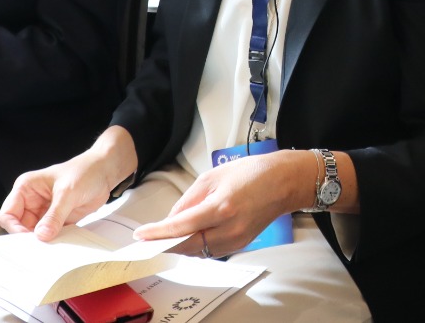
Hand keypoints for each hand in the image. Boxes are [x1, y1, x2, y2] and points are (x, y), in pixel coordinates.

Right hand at [0, 126, 137, 240]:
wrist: (105, 172)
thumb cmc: (85, 171)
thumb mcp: (68, 192)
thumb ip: (54, 215)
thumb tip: (41, 235)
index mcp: (26, 188)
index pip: (8, 214)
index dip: (15, 228)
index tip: (29, 238)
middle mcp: (31, 201)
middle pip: (19, 228)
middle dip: (28, 239)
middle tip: (39, 249)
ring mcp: (43, 212)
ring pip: (33, 234)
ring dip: (41, 242)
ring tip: (50, 249)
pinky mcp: (56, 221)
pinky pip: (49, 236)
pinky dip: (53, 242)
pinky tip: (59, 247)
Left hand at [133, 148, 312, 256]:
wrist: (283, 182)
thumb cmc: (252, 173)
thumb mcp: (213, 177)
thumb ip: (189, 199)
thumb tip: (172, 218)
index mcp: (222, 207)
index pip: (182, 226)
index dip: (158, 232)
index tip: (141, 234)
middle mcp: (229, 228)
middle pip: (188, 245)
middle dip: (166, 243)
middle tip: (148, 239)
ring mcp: (236, 240)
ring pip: (198, 251)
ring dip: (180, 245)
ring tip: (166, 236)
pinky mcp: (240, 244)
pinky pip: (211, 250)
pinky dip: (196, 245)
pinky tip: (189, 236)